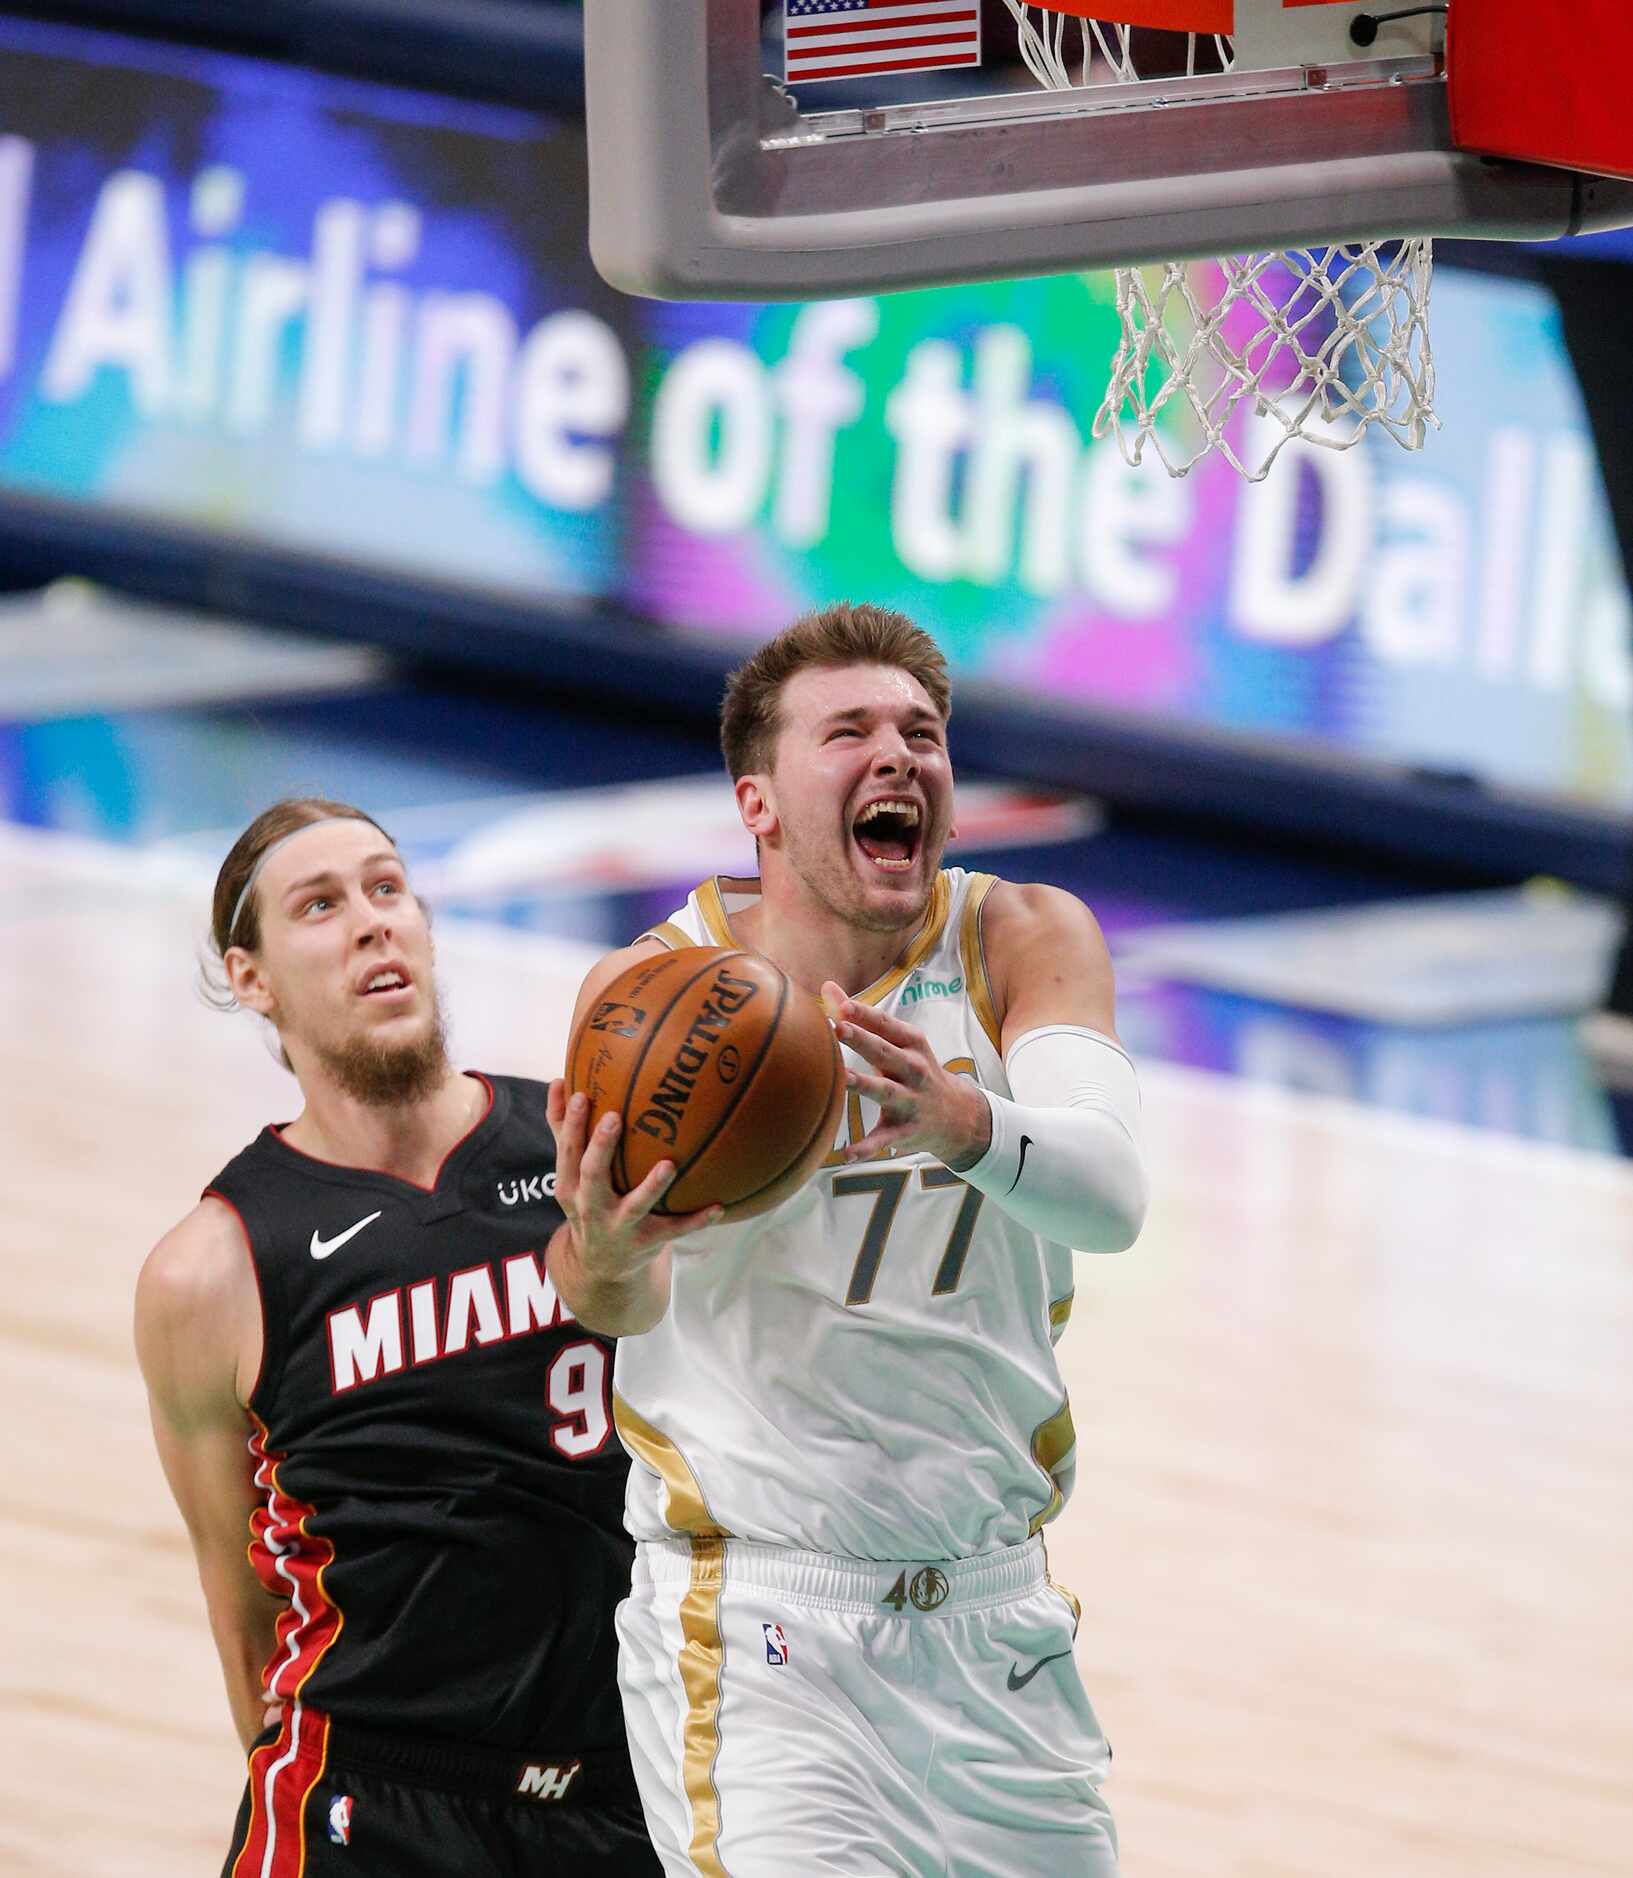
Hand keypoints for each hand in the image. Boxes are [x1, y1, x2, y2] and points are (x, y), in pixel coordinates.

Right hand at [546, 1083, 721, 1285]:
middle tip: (615, 1118)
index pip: (568, 1152)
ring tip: (668, 1164)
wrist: (600, 1263)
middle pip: (593, 1175)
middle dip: (602, 1148)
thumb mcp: (569, 1171)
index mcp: (570, 1185)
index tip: (583, 1095)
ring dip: (652, 1186)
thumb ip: (561, 1127)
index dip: (573, 1125)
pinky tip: (719, 1206)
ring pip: (636, 1206)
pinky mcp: (646, 1241)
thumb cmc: (587, 1198)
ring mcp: (620, 1226)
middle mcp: (591, 1207)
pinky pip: (674, 1230)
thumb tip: (558, 1080)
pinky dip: (696, 1220)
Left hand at [824, 984, 991, 1168]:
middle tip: (837, 1028)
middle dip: (862, 1040)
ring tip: (840, 1080)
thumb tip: (826, 989)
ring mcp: (911, 1100)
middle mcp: (914, 1070)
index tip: (839, 1005)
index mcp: (911, 1044)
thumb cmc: (914, 1069)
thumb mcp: (897, 1042)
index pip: (885, 1024)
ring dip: (863, 1085)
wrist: (958, 1116)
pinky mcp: (906, 1131)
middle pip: (884, 1052)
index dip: (863, 1014)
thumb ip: (862, 1018)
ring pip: (885, 1092)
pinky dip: (867, 1147)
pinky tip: (847, 1154)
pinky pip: (884, 1139)